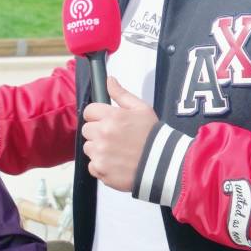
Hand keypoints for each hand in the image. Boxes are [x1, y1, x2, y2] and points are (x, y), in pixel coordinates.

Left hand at [81, 77, 157, 191]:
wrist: (163, 164)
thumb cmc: (153, 136)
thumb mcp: (142, 109)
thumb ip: (121, 94)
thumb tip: (109, 80)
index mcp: (112, 117)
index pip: (89, 111)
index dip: (97, 116)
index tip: (106, 122)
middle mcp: (103, 134)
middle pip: (87, 130)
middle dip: (98, 133)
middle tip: (115, 138)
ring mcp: (100, 153)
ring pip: (88, 148)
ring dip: (98, 149)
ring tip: (117, 152)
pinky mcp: (101, 170)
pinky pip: (92, 166)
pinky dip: (101, 166)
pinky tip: (116, 164)